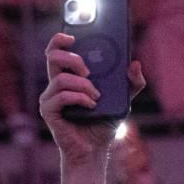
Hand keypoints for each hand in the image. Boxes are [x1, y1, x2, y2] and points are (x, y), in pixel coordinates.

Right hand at [38, 32, 145, 166]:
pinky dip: (79, 98)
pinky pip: (63, 96)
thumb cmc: (103, 124)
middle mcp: (56, 84)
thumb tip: (135, 64)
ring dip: (83, 85)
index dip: (61, 37)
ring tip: (96, 97)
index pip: (58, 50)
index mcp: (69, 75)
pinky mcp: (49, 111)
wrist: (94, 150)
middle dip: (73, 57)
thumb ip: (132, 83)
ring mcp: (50, 97)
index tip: (73, 33)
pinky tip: (91, 105)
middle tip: (89, 70)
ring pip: (61, 77)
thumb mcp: (123, 100)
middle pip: (52, 56)